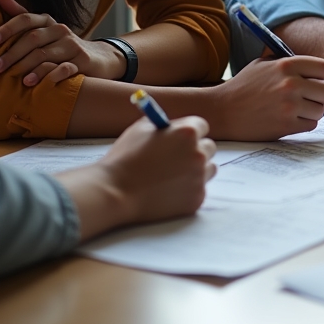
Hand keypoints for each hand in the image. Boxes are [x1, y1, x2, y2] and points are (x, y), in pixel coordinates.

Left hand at [0, 0, 124, 85]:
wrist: (97, 58)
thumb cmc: (61, 46)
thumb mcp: (44, 29)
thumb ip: (22, 16)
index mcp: (48, 22)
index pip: (26, 19)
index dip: (8, 28)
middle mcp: (60, 31)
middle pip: (33, 39)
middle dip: (12, 53)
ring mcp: (72, 46)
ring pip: (45, 54)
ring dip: (27, 66)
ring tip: (14, 78)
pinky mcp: (82, 62)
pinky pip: (64, 68)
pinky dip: (49, 75)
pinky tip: (36, 84)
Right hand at [56, 115, 216, 239]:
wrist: (114, 192)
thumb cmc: (126, 158)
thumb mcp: (142, 128)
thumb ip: (165, 125)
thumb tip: (176, 125)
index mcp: (188, 132)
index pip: (202, 126)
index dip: (190, 133)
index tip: (181, 139)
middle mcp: (199, 153)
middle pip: (209, 147)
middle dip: (195, 150)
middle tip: (177, 158)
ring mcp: (199, 177)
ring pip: (209, 169)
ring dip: (196, 170)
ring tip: (172, 176)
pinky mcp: (196, 199)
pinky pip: (199, 189)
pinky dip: (188, 190)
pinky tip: (168, 191)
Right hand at [209, 55, 323, 138]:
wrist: (222, 110)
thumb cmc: (243, 86)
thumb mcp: (264, 64)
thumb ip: (289, 63)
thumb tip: (318, 72)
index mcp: (286, 65)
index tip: (323, 82)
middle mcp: (290, 84)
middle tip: (315, 100)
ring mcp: (289, 106)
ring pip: (320, 110)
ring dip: (314, 111)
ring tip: (299, 110)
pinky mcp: (285, 125)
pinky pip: (311, 125)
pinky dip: (305, 123)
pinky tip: (291, 119)